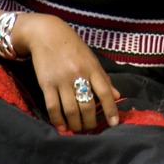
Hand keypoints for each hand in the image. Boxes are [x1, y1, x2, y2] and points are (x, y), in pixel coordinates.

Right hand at [18, 15, 120, 132]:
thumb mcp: (91, 59)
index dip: (110, 110)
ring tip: (78, 130)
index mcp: (92, 68)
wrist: (46, 34)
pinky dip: (58, 120)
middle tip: (91, 129)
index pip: (105, 92)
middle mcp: (78, 74)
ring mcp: (61, 80)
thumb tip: (117, 95)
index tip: (114, 123)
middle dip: (90, 122)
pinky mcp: (46, 84)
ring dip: (75, 124)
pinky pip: (53, 107)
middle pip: (87, 105)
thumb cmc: (72, 47)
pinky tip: (62, 127)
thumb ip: (103, 78)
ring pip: (70, 110)